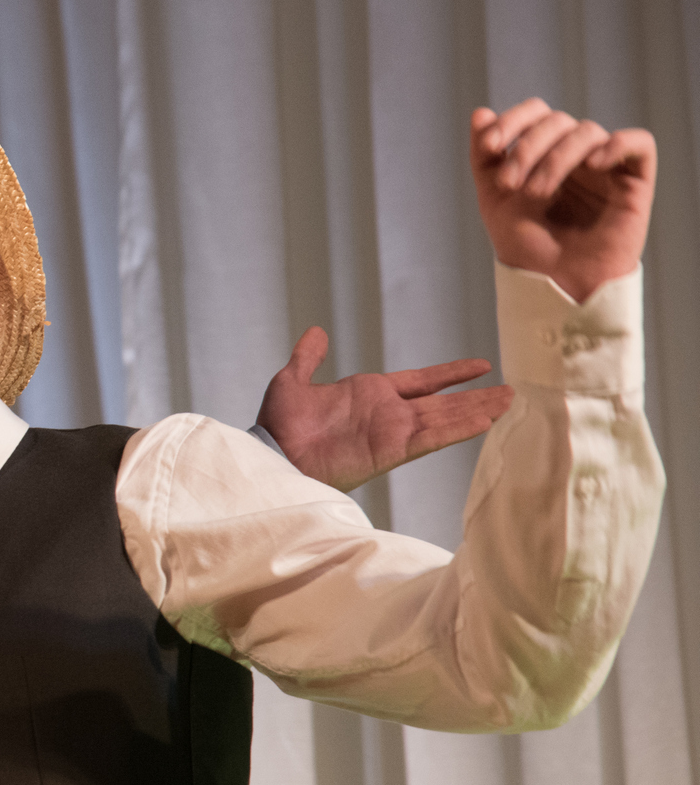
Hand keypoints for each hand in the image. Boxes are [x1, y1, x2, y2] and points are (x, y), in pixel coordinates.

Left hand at [255, 327, 514, 491]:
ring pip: (444, 419)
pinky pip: (431, 438)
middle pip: (442, 402)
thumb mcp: (293, 380)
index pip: (421, 380)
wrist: (272, 453)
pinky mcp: (392, 451)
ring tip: (508, 402)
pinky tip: (483, 422)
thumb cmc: (278, 424)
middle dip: (476, 397)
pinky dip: (457, 430)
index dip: (450, 374)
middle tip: (511, 390)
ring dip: (476, 411)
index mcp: (370, 394)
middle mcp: (388, 414)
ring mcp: (392, 433)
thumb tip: (315, 332)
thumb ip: (308, 357)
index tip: (481, 365)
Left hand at [473, 99, 655, 301]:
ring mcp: (605, 167)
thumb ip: (484, 156)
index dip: (513, 120)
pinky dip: (617, 144)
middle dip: (528, 147)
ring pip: (588, 131)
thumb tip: (480, 112)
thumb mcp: (493, 198)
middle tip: (510, 183)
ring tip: (535, 193)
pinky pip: (639, 143)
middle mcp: (576, 155)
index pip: (536, 113)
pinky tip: (593, 165)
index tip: (492, 146)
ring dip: (556, 158)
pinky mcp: (633, 182)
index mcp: (545, 152)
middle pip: (558, 120)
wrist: (553, 283)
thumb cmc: (525, 246)